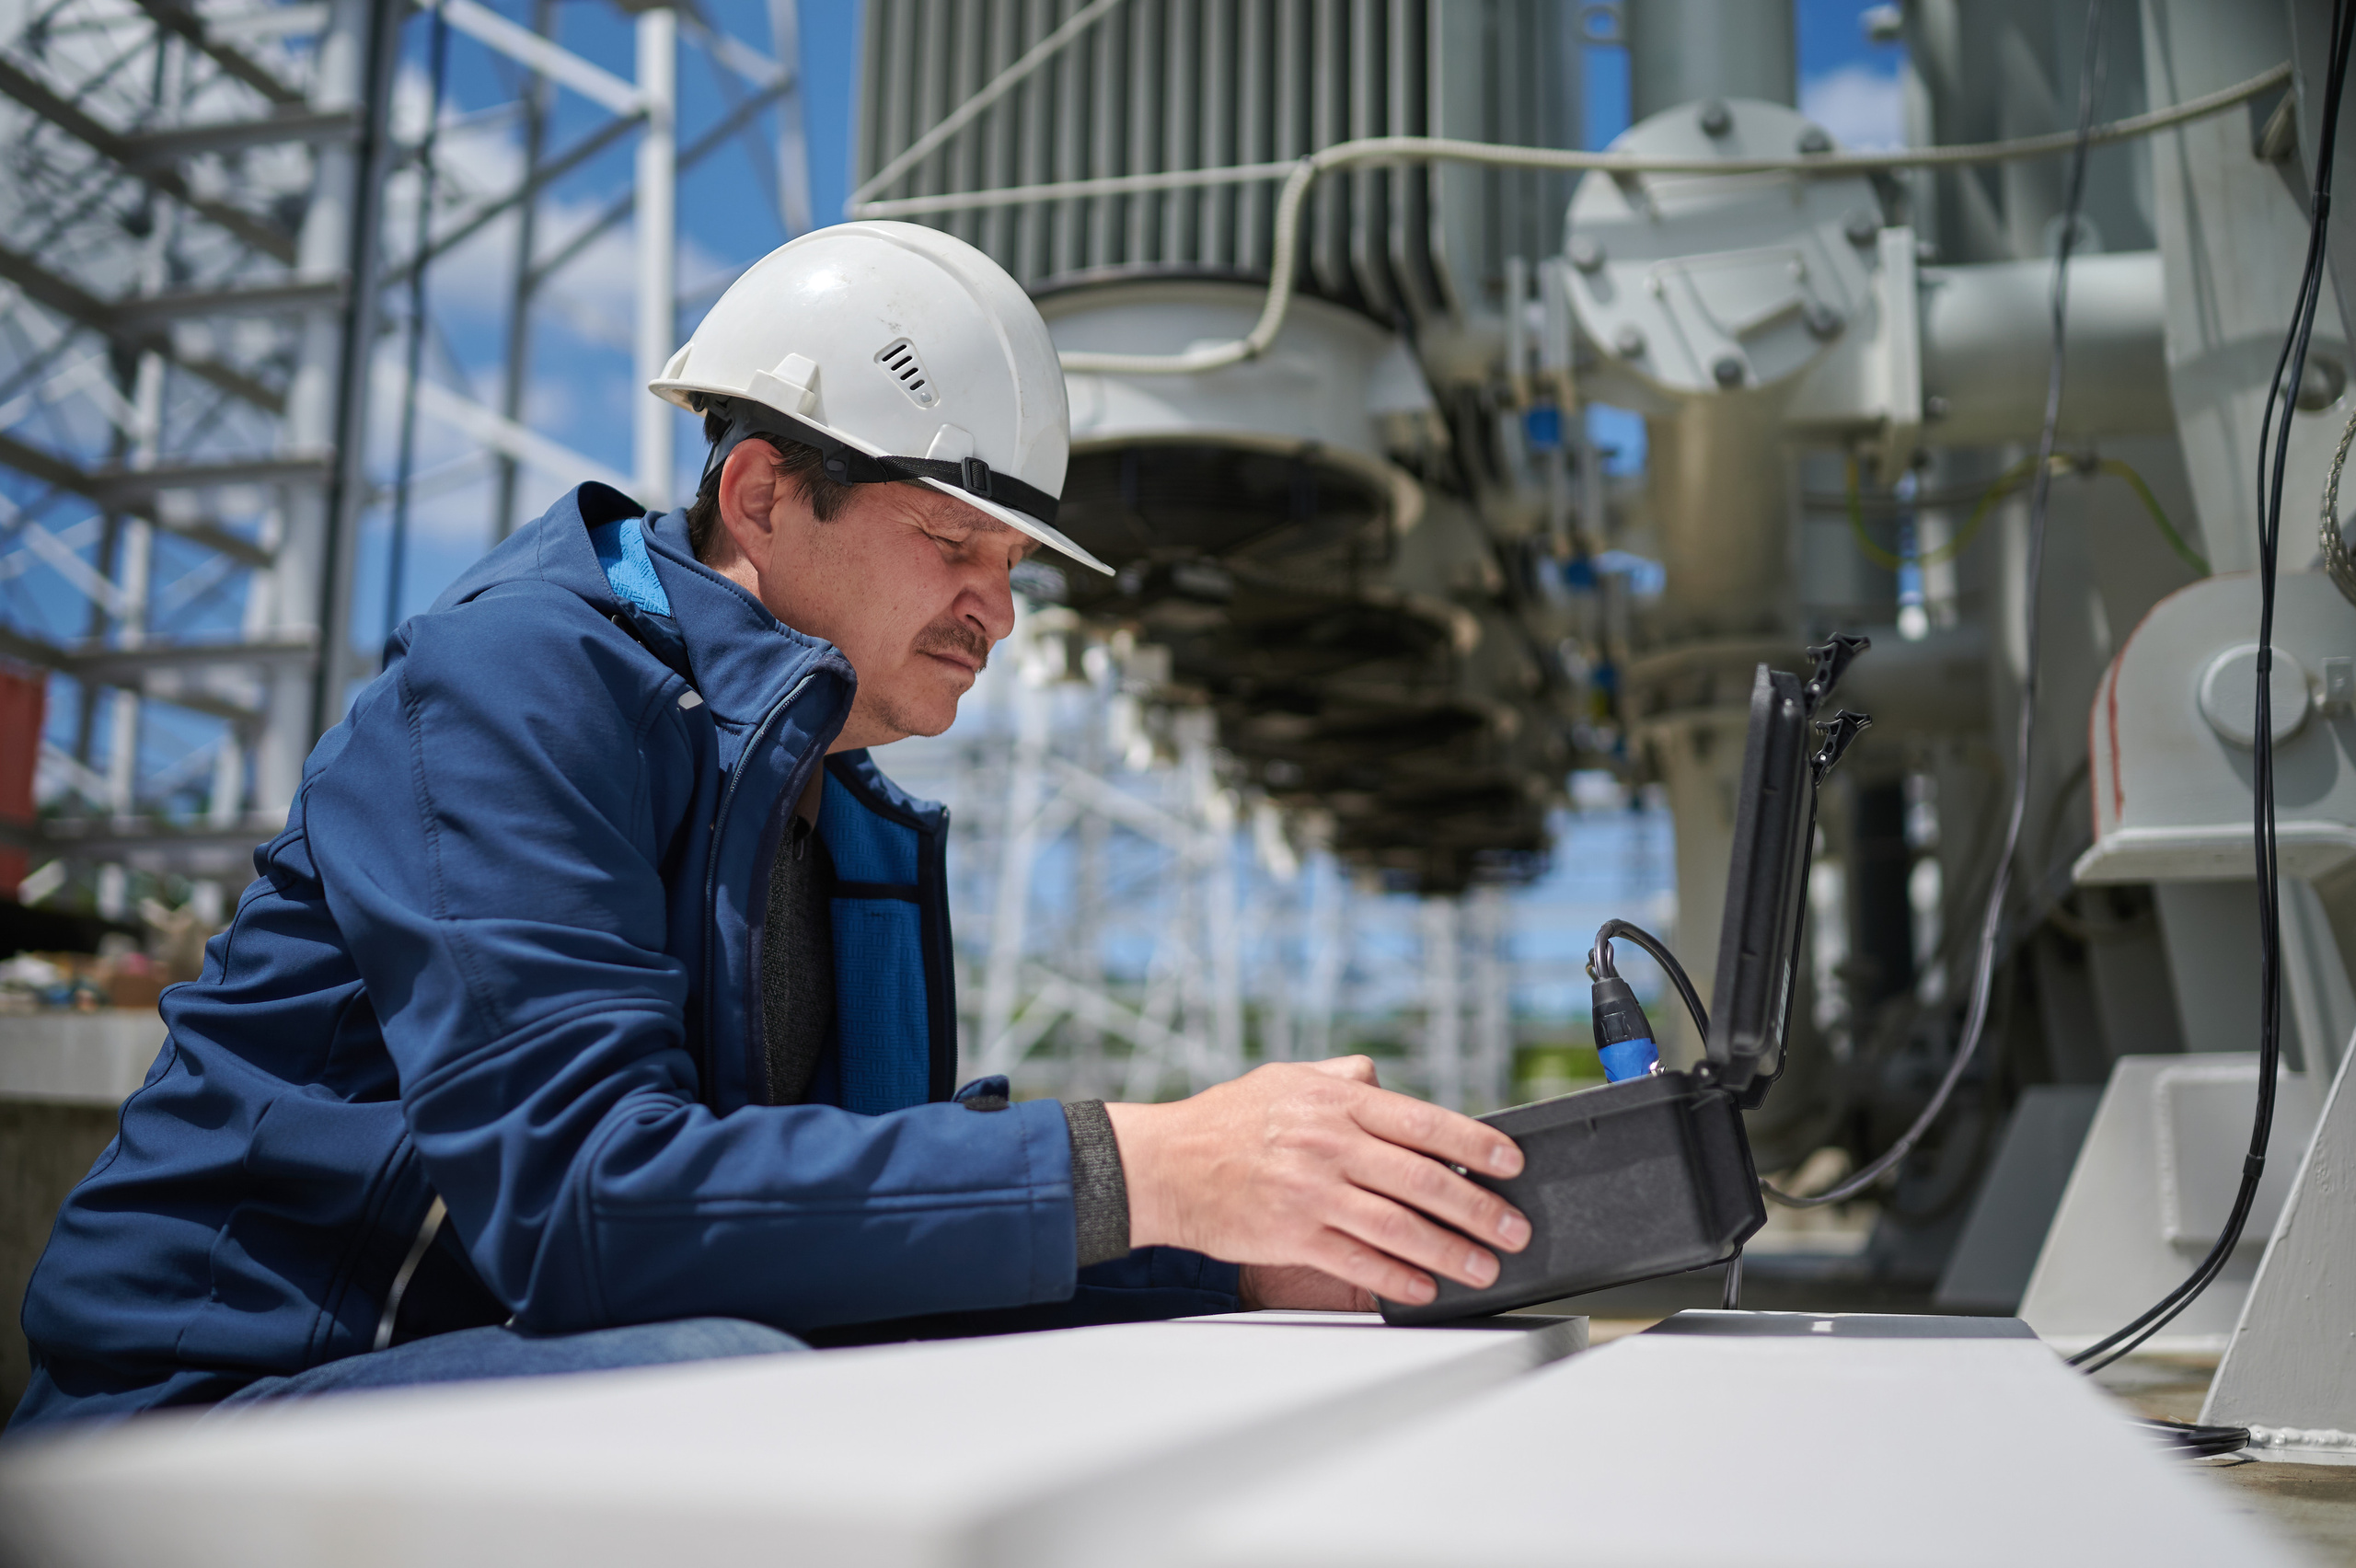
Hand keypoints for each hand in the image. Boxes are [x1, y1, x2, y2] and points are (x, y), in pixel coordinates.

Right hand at [1103, 1056, 1529, 1307]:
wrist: (1162, 1165)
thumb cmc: (1222, 1122)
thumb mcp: (1283, 1079)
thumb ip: (1340, 1079)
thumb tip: (1383, 1079)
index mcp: (1335, 1102)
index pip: (1424, 1121)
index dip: (1475, 1144)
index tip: (1510, 1163)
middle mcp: (1330, 1144)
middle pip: (1424, 1179)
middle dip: (1479, 1208)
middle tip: (1514, 1227)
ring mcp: (1312, 1192)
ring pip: (1400, 1227)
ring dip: (1451, 1251)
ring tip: (1485, 1265)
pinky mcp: (1293, 1235)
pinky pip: (1359, 1262)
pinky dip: (1398, 1278)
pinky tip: (1426, 1287)